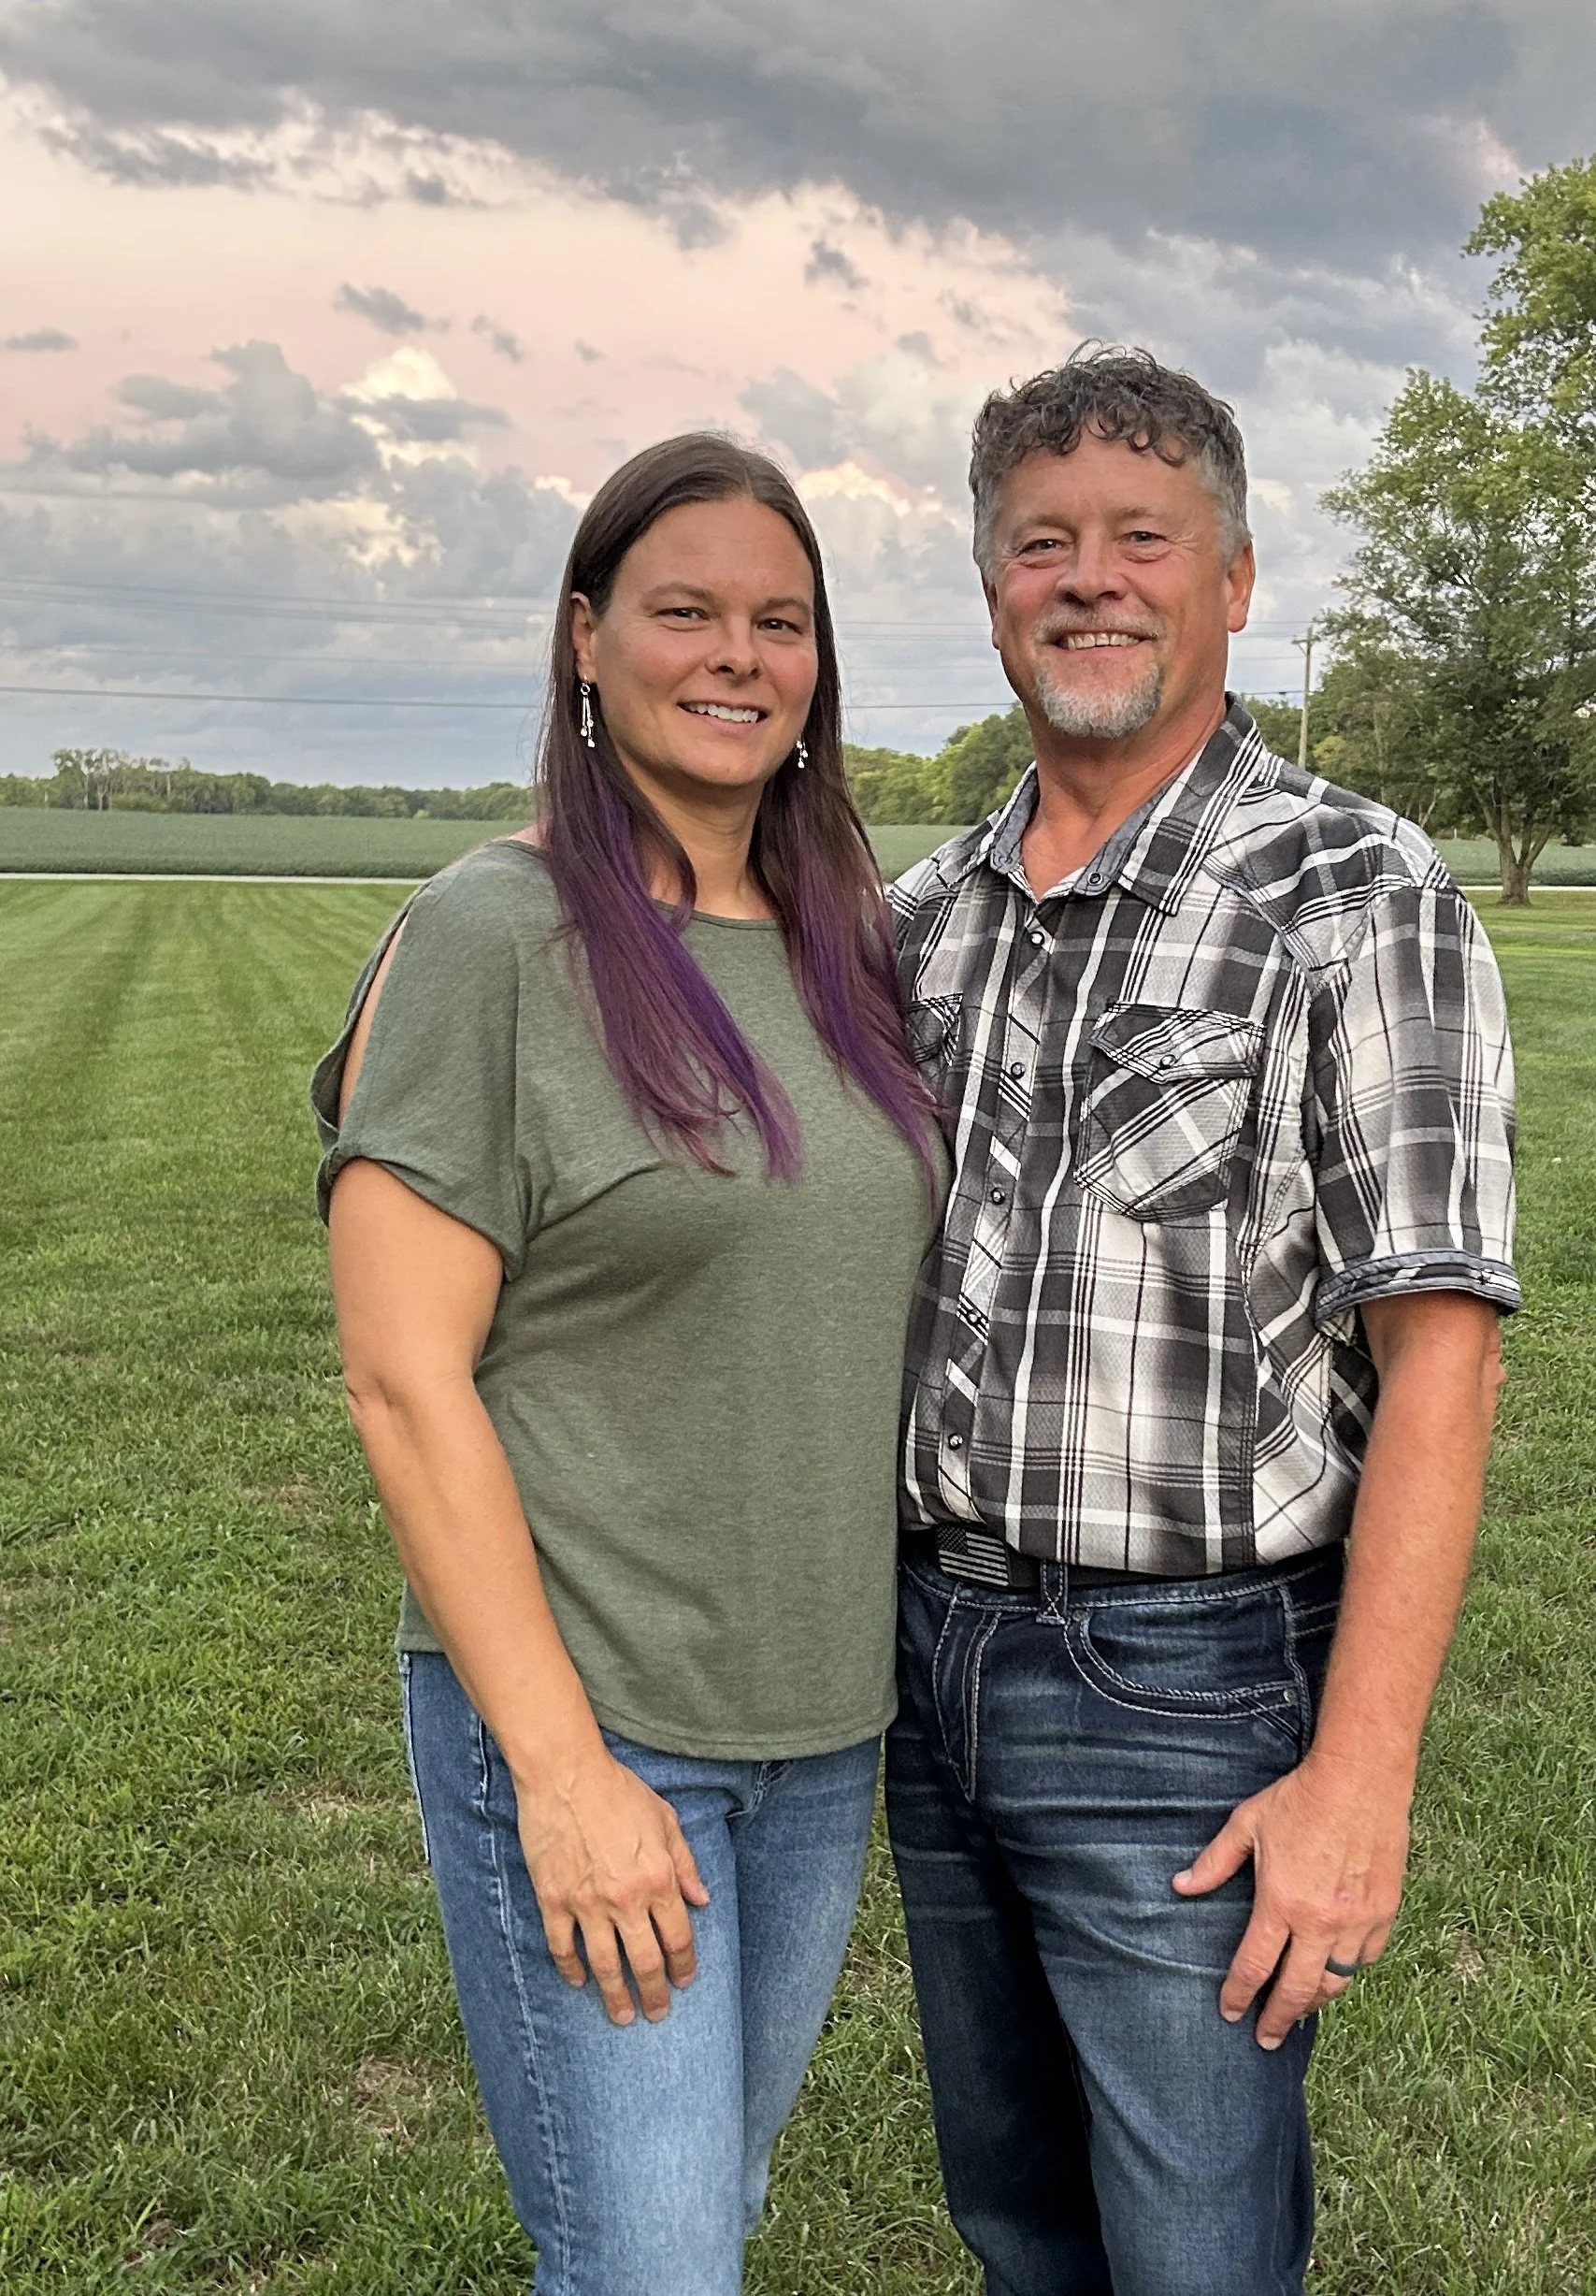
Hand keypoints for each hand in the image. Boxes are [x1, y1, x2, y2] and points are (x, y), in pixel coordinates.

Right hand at [515, 1749, 710, 2025]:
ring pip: (605, 1965)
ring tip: (622, 2016)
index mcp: (658, 1878)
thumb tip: (702, 1899)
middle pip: (645, 1962)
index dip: (684, 1966)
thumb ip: (685, 1862)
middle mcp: (626, 1899)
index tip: (684, 1981)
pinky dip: (571, 1970)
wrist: (565, 1774)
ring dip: (615, 1996)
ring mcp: (587, 1903)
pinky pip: (562, 1947)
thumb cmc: (618, 1791)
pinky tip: (579, 1982)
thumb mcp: (665, 1819)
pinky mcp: (553, 1901)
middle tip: (657, 2013)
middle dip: (654, 1994)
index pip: (678, 1938)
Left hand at [1172, 1754, 1409, 2047]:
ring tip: (1300, 2011)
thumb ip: (1215, 1863)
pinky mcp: (1385, 1913)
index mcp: (1281, 1903)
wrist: (1361, 1778)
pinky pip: (1365, 1959)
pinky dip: (1348, 1971)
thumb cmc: (1300, 1798)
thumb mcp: (1247, 1824)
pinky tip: (1336, 1972)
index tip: (1230, 2013)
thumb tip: (1181, 1886)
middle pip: (1297, 1991)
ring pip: (1336, 1982)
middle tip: (1266, 2038)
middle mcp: (1320, 1922)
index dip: (1239, 1995)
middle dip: (1278, 2020)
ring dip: (1315, 2001)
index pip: (1254, 1966)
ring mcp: (1357, 1921)